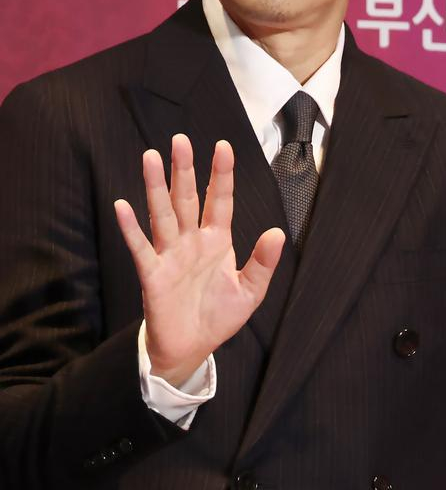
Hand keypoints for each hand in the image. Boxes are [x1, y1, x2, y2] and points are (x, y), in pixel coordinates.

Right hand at [114, 133, 284, 386]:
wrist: (192, 349)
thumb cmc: (219, 316)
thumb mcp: (250, 292)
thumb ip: (263, 263)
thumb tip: (277, 233)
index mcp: (217, 241)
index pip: (220, 201)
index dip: (222, 174)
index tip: (224, 146)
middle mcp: (192, 241)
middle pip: (187, 198)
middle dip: (184, 169)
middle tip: (180, 140)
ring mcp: (170, 255)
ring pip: (163, 214)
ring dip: (156, 187)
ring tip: (151, 158)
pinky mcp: (153, 274)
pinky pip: (141, 248)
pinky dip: (131, 228)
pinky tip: (123, 206)